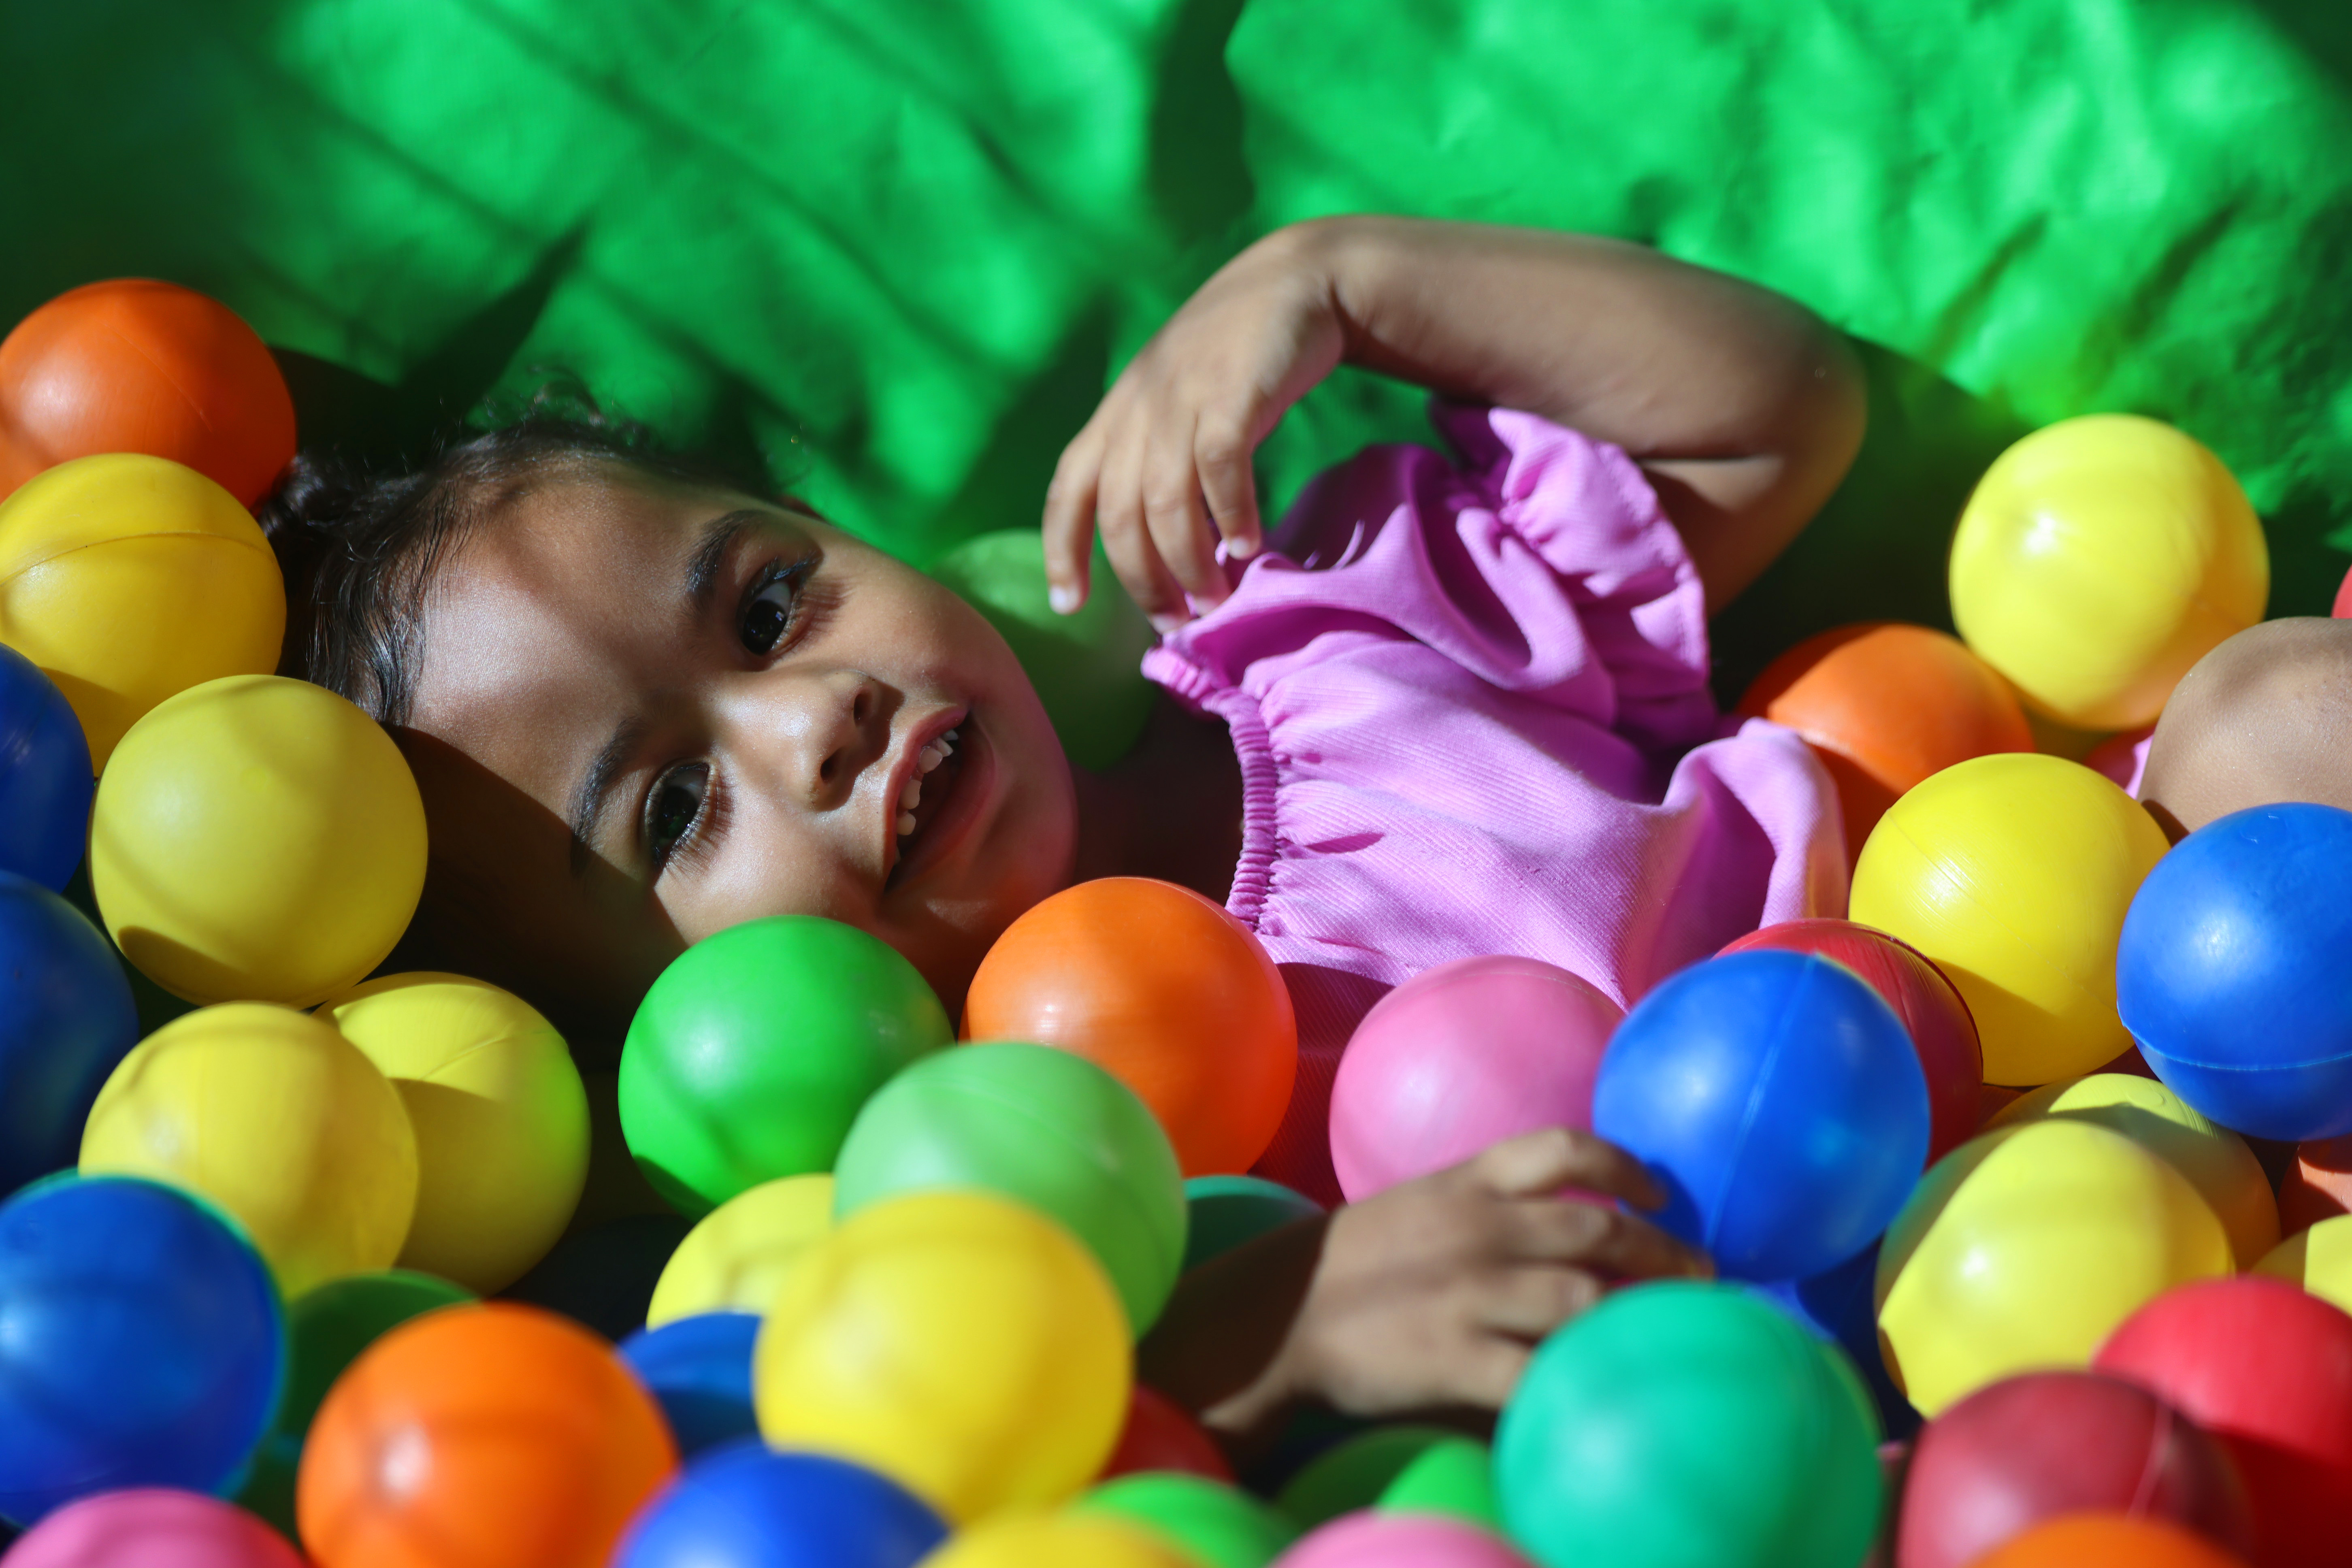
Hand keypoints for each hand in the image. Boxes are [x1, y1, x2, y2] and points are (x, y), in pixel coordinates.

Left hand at [1043, 224, 1346, 629]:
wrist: (1290, 282)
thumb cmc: (1232, 360)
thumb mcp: (1172, 402)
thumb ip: (1154, 459)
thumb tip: (1158, 548)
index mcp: (1114, 417)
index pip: (1069, 492)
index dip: (1061, 552)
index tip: (1071, 607)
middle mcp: (1136, 409)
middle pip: (1120, 517)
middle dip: (1143, 582)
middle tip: (1177, 621)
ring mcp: (1181, 400)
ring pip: (1166, 505)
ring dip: (1189, 565)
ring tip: (1215, 600)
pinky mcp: (1232, 394)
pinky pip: (1220, 471)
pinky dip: (1232, 516)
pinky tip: (1249, 546)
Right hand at [1140, 1128, 1712, 1439]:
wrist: (1275, 1311)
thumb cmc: (1356, 1261)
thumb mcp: (1421, 1205)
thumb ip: (1485, 1203)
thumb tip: (1566, 1217)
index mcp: (1467, 1184)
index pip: (1563, 1150)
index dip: (1626, 1166)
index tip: (1662, 1194)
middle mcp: (1477, 1231)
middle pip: (1597, 1231)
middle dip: (1662, 1254)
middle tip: (1702, 1275)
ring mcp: (1467, 1295)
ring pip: (1582, 1300)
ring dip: (1638, 1315)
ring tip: (1672, 1331)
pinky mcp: (1451, 1358)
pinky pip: (1534, 1375)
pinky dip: (1576, 1383)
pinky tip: (1605, 1392)